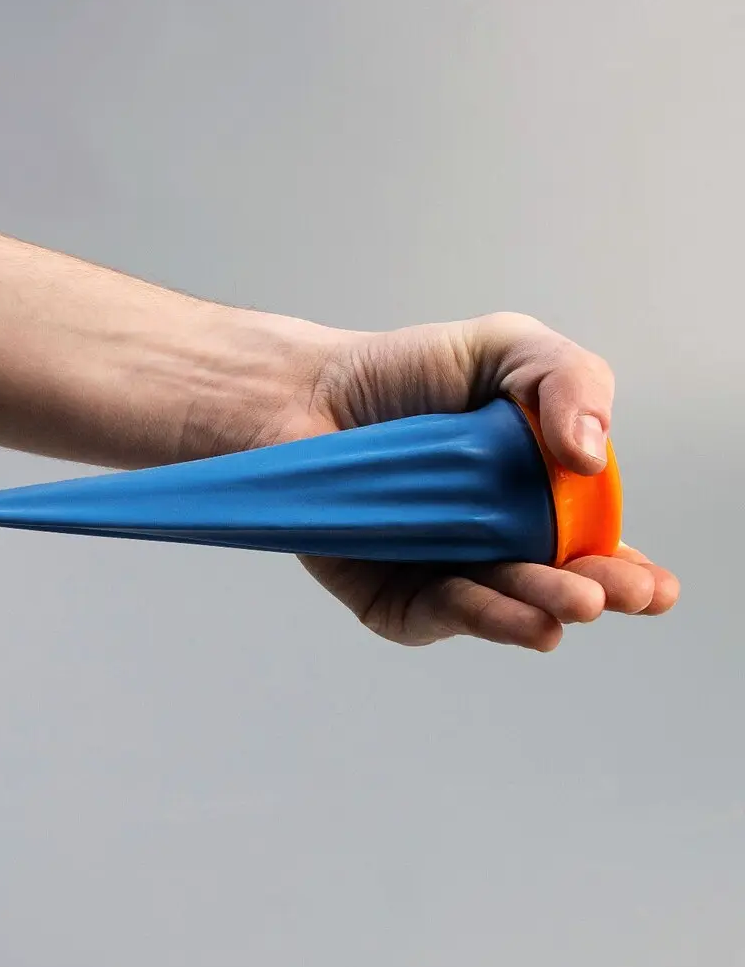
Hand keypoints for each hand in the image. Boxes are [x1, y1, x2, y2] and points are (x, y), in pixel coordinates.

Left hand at [254, 312, 678, 649]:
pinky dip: (479, 617)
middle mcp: (495, 545)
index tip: (655, 585)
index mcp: (534, 498)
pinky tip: (519, 617)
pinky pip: (436, 616)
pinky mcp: (391, 595)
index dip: (629, 570)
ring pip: (501, 607)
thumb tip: (593, 456)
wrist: (310, 390)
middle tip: (613, 593)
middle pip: (556, 585)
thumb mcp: (505, 348)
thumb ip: (568, 380)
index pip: (594, 545)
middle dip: (595, 593)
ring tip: (574, 603)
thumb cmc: (407, 373)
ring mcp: (444, 573)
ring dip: (543, 608)